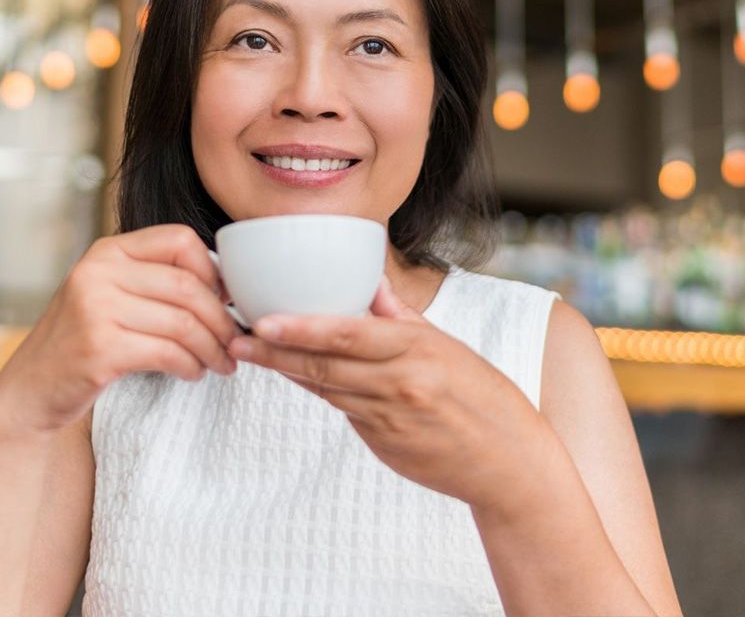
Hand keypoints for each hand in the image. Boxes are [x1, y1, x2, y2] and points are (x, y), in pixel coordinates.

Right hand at [0, 224, 241, 436]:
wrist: (33, 389)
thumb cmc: (86, 340)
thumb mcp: (114, 294)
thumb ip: (156, 279)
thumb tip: (226, 284)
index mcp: (109, 250)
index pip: (181, 240)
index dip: (214, 271)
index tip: (226, 300)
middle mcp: (99, 272)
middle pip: (188, 286)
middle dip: (222, 319)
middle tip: (235, 342)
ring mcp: (95, 309)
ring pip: (183, 323)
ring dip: (212, 348)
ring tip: (220, 363)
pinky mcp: (99, 349)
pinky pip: (168, 353)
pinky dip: (191, 366)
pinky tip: (193, 373)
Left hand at [227, 275, 537, 509]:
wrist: (508, 462)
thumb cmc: (483, 396)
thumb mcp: (449, 346)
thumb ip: (402, 317)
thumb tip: (371, 282)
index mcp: (417, 350)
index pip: (348, 334)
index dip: (300, 328)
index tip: (263, 321)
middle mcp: (399, 384)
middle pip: (324, 365)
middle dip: (274, 352)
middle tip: (236, 339)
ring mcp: (388, 418)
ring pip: (326, 389)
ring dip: (287, 371)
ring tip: (251, 352)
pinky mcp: (382, 444)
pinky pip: (344, 411)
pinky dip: (321, 391)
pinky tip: (297, 376)